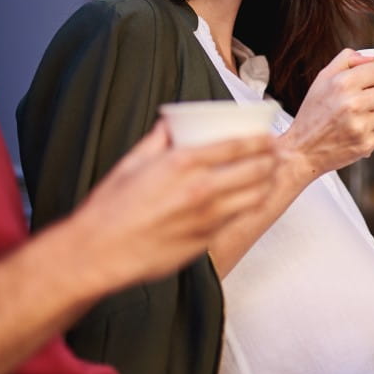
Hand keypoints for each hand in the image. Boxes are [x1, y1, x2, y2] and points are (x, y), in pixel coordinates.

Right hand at [75, 122, 277, 288]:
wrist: (99, 251)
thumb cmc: (111, 207)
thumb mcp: (133, 162)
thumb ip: (158, 139)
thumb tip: (171, 122)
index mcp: (183, 163)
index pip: (237, 146)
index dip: (260, 140)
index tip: (268, 137)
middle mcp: (201, 189)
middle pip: (255, 170)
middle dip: (270, 160)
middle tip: (274, 155)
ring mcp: (207, 217)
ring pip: (255, 197)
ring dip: (267, 184)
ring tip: (269, 176)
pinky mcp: (206, 240)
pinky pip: (238, 219)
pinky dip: (250, 207)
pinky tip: (250, 200)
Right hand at [279, 49, 373, 178]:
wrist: (300, 151)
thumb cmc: (312, 114)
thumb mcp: (321, 80)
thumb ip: (345, 61)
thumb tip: (371, 57)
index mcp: (342, 83)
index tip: (369, 83)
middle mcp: (352, 103)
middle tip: (361, 103)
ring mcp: (360, 125)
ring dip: (373, 116)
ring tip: (353, 119)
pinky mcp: (365, 144)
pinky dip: (367, 134)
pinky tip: (350, 134)